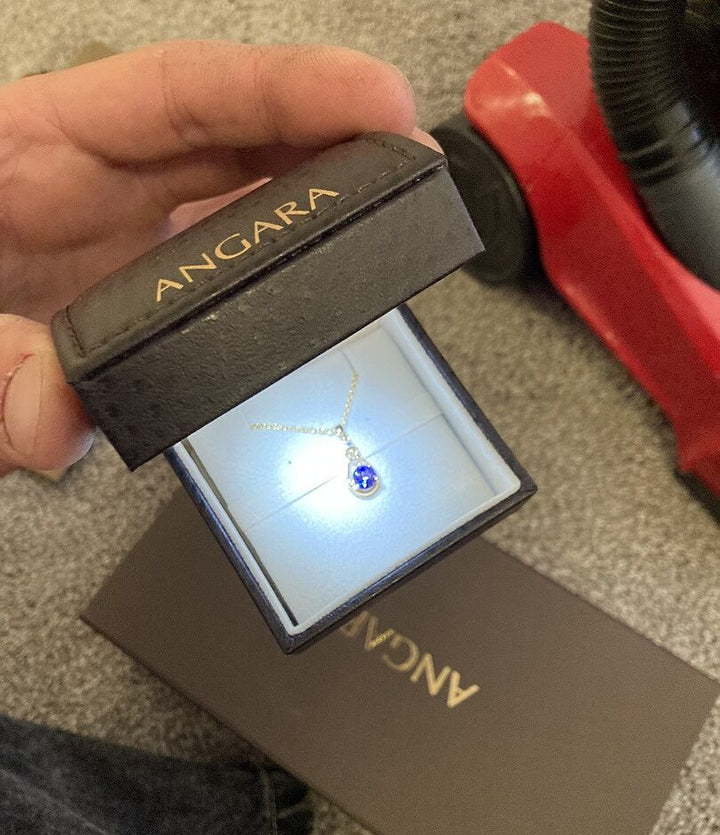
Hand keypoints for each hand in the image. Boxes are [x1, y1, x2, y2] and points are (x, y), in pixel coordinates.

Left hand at [0, 41, 423, 474]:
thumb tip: (56, 426)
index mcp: (30, 151)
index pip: (180, 97)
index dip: (286, 91)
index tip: (372, 100)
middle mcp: (88, 200)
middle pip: (232, 152)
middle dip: (329, 152)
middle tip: (409, 172)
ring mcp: (114, 264)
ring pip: (236, 231)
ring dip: (310, 236)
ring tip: (383, 240)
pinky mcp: (124, 326)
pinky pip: (212, 311)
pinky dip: (260, 319)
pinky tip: (304, 321)